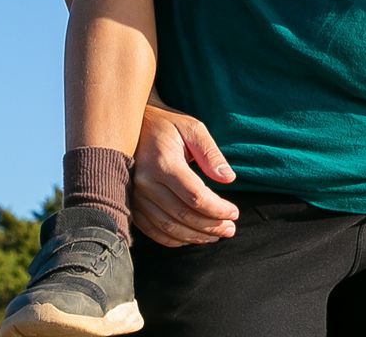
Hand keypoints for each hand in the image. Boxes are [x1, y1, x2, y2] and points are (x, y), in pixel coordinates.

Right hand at [130, 100, 241, 247]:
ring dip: (195, 237)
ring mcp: (136, 196)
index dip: (217, 209)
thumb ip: (210, 153)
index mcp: (163, 163)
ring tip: (216, 236)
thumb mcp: (192, 128)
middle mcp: (146, 183)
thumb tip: (229, 178)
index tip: (234, 213)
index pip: (195, 196)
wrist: (130, 126)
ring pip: (168, 227)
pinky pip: (152, 230)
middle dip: (211, 226)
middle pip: (183, 215)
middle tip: (230, 229)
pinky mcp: (131, 204)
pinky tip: (191, 237)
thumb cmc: (166, 125)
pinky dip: (173, 239)